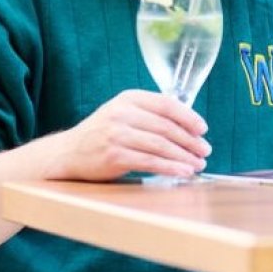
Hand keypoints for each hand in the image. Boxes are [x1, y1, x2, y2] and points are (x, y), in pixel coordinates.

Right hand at [37, 90, 210, 180]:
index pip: (166, 104)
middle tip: (205, 151)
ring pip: (161, 145)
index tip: (203, 129)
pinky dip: (171, 167)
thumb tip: (188, 123)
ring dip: (184, 156)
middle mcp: (122, 113)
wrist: (67, 153)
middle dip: (190, 141)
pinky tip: (183, 172)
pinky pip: (150, 161)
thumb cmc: (101, 135)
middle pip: (166, 127)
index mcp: (128, 99)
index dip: (188, 117)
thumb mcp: (122, 114)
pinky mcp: (114, 156)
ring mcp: (117, 134)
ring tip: (198, 165)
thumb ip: (149, 114)